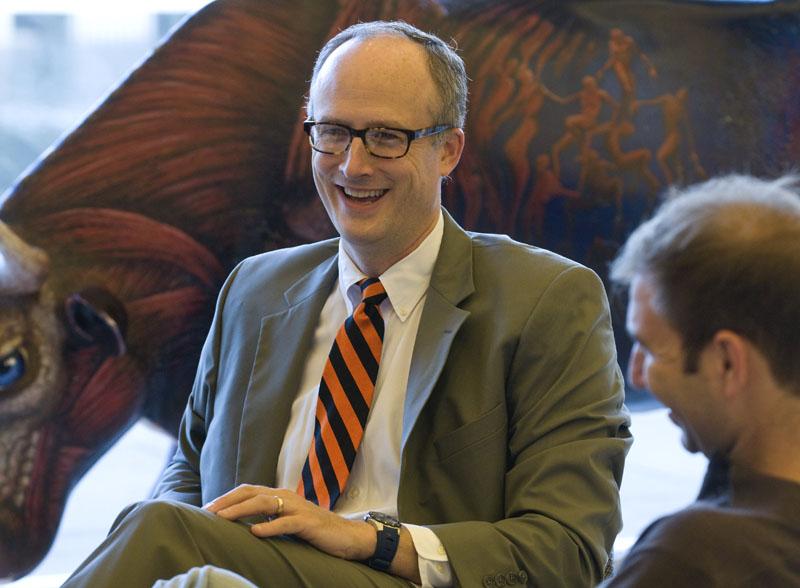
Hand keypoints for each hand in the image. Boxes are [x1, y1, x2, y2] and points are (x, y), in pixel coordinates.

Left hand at [203, 484, 375, 560]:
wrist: (347, 536)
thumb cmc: (314, 530)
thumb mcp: (287, 521)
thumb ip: (269, 517)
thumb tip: (242, 524)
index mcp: (280, 495)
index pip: (248, 491)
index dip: (226, 498)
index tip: (207, 510)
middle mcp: (287, 497)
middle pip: (252, 493)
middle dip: (227, 502)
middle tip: (207, 513)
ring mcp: (298, 508)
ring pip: (265, 504)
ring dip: (241, 511)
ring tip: (222, 519)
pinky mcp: (309, 523)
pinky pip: (287, 523)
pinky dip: (270, 526)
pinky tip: (255, 532)